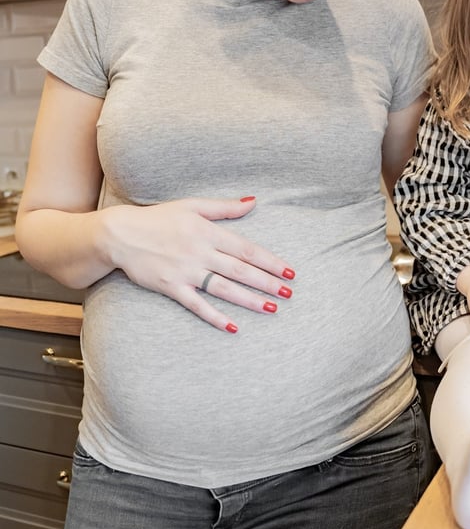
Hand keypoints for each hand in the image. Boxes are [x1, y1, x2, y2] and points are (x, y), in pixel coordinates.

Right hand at [101, 196, 294, 332]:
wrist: (121, 234)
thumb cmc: (159, 218)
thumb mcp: (192, 205)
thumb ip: (224, 207)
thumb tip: (253, 201)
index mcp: (208, 231)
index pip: (246, 249)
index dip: (270, 261)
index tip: (289, 272)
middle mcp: (200, 252)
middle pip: (240, 270)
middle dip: (267, 283)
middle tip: (289, 294)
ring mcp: (186, 271)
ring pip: (224, 288)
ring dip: (249, 300)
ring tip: (271, 309)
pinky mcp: (171, 287)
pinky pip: (197, 305)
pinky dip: (215, 316)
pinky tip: (233, 327)